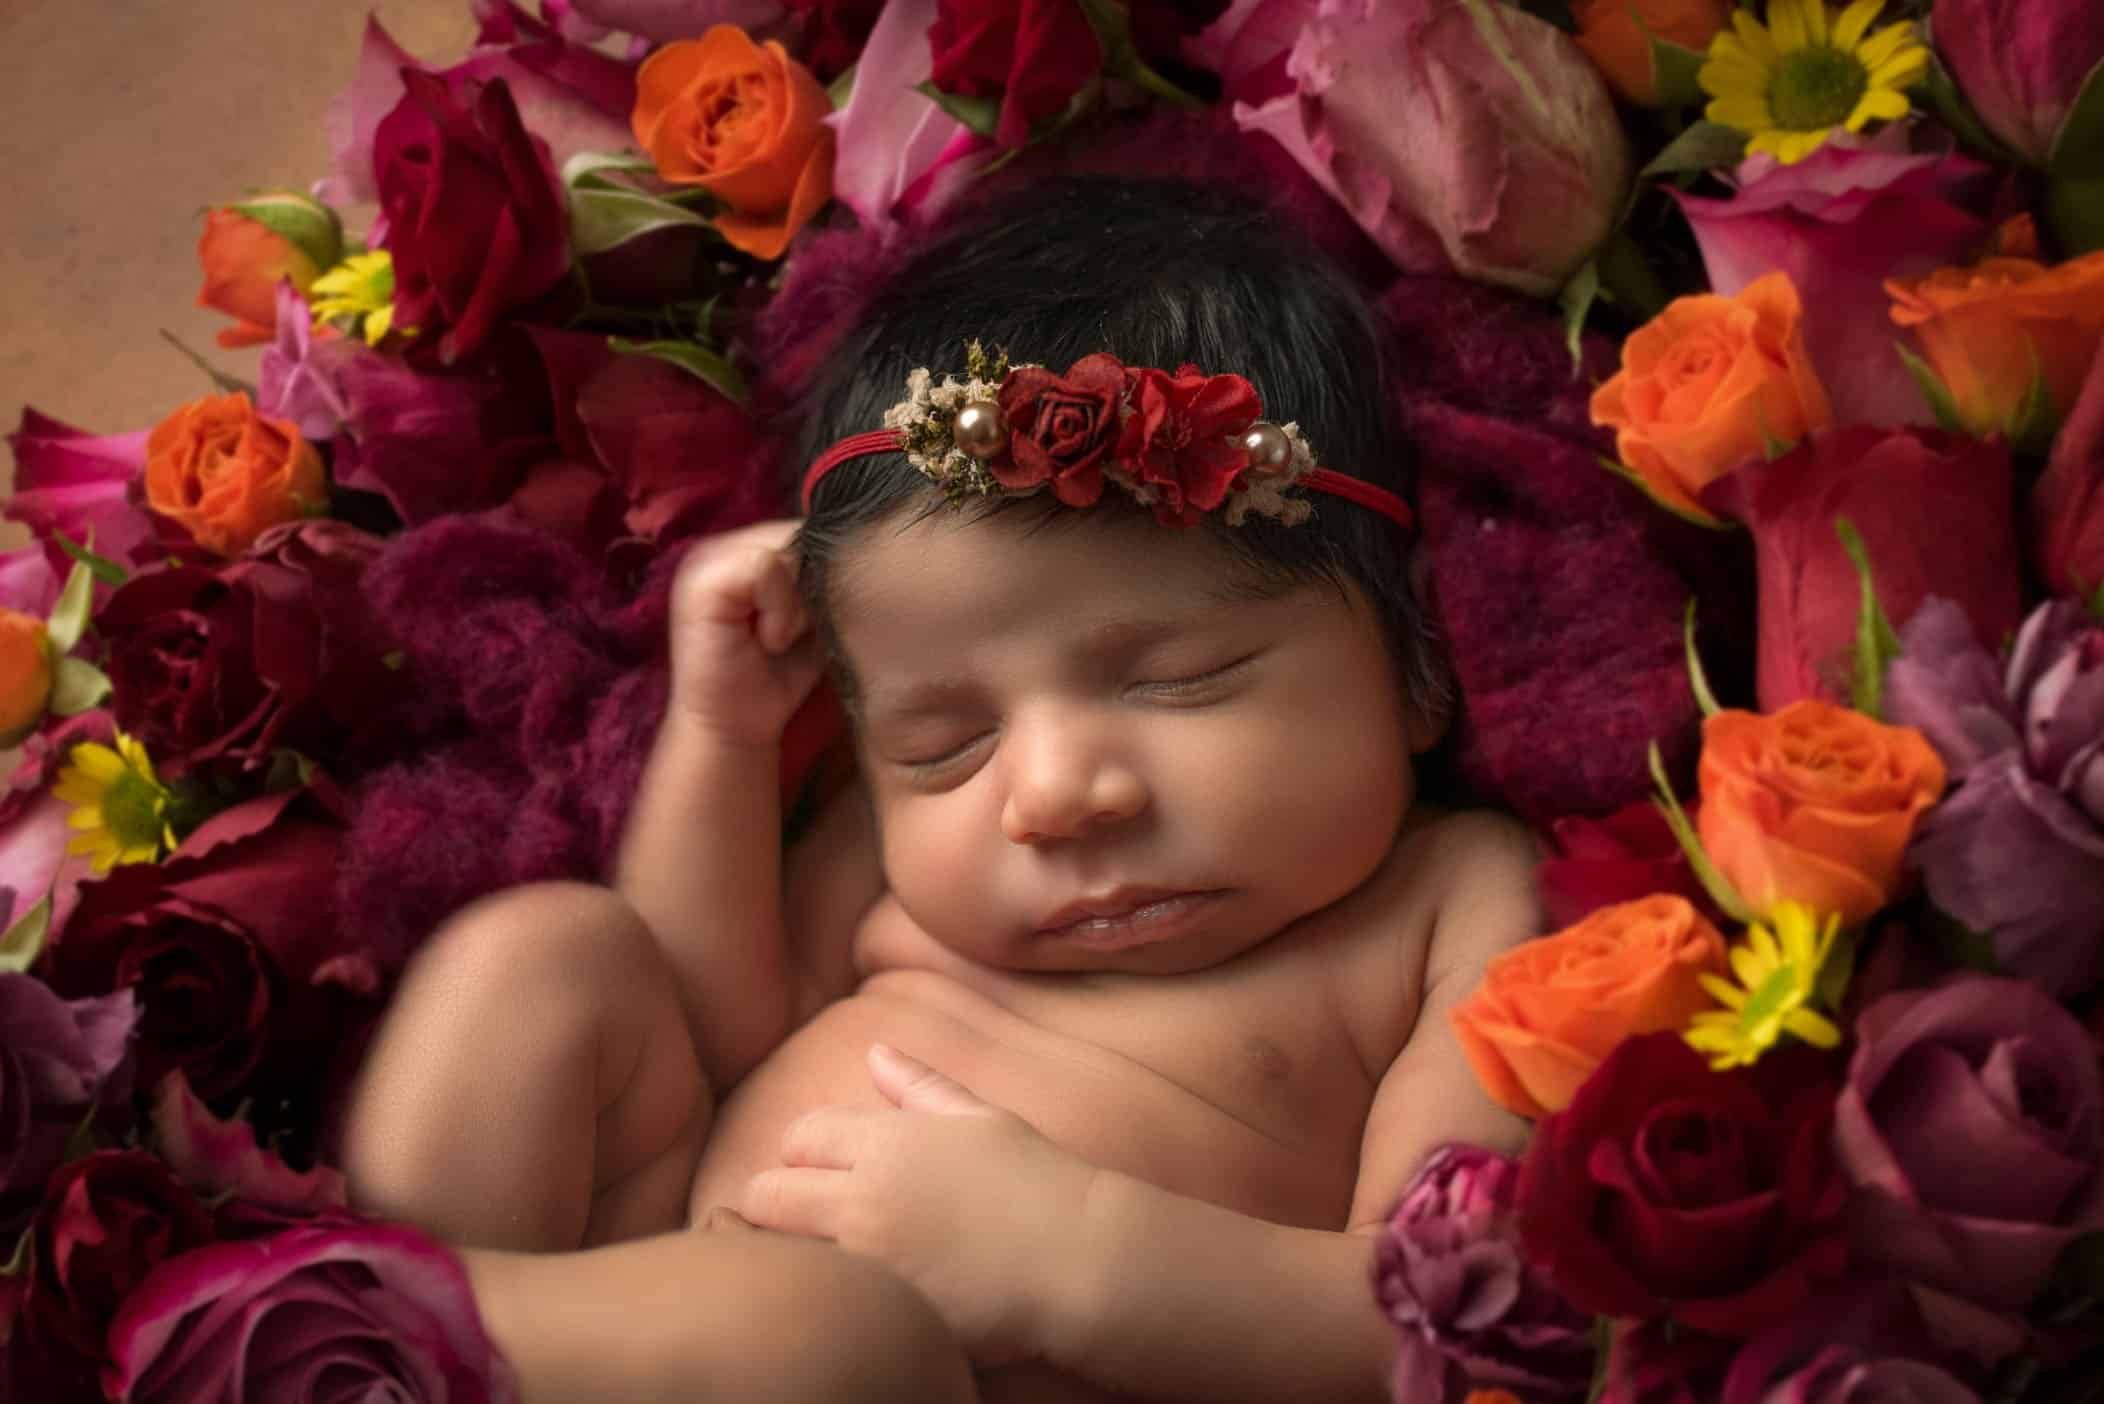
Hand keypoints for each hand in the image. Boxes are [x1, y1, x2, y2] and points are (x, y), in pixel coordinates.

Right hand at [667, 520, 823, 745]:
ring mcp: (707, 558)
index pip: (809, 530)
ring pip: (787, 549)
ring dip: (797, 601)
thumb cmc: (780, 676)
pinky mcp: (701, 581)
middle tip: (798, 632)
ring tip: (781, 638)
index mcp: (748, 548)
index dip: (827, 571)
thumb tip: (864, 549)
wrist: (738, 728)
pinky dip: (779, 609)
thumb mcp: (816, 616)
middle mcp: (724, 544)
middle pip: (801, 535)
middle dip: (814, 585)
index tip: (816, 620)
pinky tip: (769, 640)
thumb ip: (829, 577)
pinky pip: (764, 566)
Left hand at [740, 1045, 1098, 1366]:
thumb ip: (920, 1087)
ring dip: (798, 1255)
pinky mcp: (882, 1316)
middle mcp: (866, 1199)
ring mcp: (870, 1262)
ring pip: (784, 1255)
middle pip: (766, 1198)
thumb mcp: (980, 1120)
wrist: (1082, 1261)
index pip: (798, 1137)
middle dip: (779, 1206)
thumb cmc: (1038, 1184)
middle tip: (816, 1222)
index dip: (806, 1155)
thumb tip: (875, 1052)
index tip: (828, 1174)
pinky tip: (860, 1304)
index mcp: (888, 1143)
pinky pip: (825, 1305)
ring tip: (831, 1263)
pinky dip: (832, 1301)